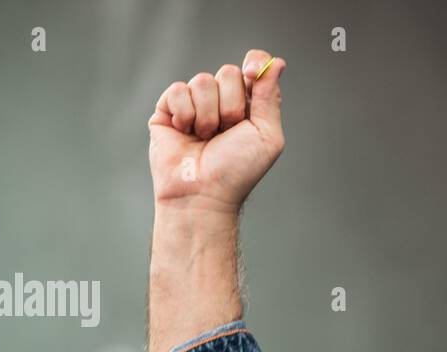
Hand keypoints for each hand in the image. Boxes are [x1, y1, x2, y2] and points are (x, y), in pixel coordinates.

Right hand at [148, 49, 285, 213]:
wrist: (203, 193)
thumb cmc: (237, 171)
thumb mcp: (266, 136)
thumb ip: (270, 98)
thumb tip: (277, 63)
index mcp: (249, 105)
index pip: (254, 65)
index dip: (255, 64)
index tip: (252, 74)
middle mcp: (222, 101)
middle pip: (228, 72)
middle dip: (231, 105)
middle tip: (227, 132)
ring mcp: (195, 104)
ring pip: (202, 81)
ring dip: (208, 115)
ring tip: (205, 138)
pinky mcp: (169, 108)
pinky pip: (178, 90)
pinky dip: (185, 114)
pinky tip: (186, 133)